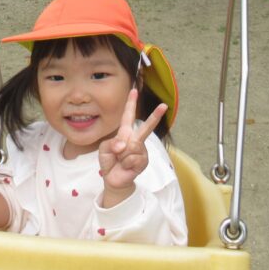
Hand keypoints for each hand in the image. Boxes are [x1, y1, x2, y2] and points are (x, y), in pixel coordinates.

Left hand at [98, 88, 167, 207]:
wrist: (113, 179)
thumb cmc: (109, 161)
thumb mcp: (104, 149)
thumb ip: (112, 143)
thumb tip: (124, 145)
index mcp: (125, 133)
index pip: (128, 116)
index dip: (130, 103)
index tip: (134, 90)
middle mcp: (135, 139)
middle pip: (146, 127)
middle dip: (155, 116)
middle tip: (164, 105)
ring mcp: (141, 150)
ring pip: (132, 147)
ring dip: (121, 155)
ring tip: (120, 161)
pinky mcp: (143, 161)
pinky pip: (132, 158)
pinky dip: (125, 163)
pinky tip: (126, 167)